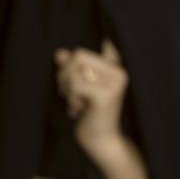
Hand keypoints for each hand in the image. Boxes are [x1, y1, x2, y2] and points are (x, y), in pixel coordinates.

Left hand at [54, 41, 148, 178]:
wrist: (102, 142)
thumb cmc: (91, 115)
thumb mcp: (80, 88)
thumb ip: (71, 70)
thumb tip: (60, 52)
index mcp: (117, 67)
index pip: (109, 42)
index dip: (105, 36)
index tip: (105, 37)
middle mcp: (120, 71)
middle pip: (78, 55)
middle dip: (65, 73)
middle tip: (70, 93)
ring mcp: (115, 82)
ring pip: (74, 69)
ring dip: (66, 87)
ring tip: (76, 102)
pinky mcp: (106, 94)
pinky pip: (75, 84)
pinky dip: (70, 98)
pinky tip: (78, 110)